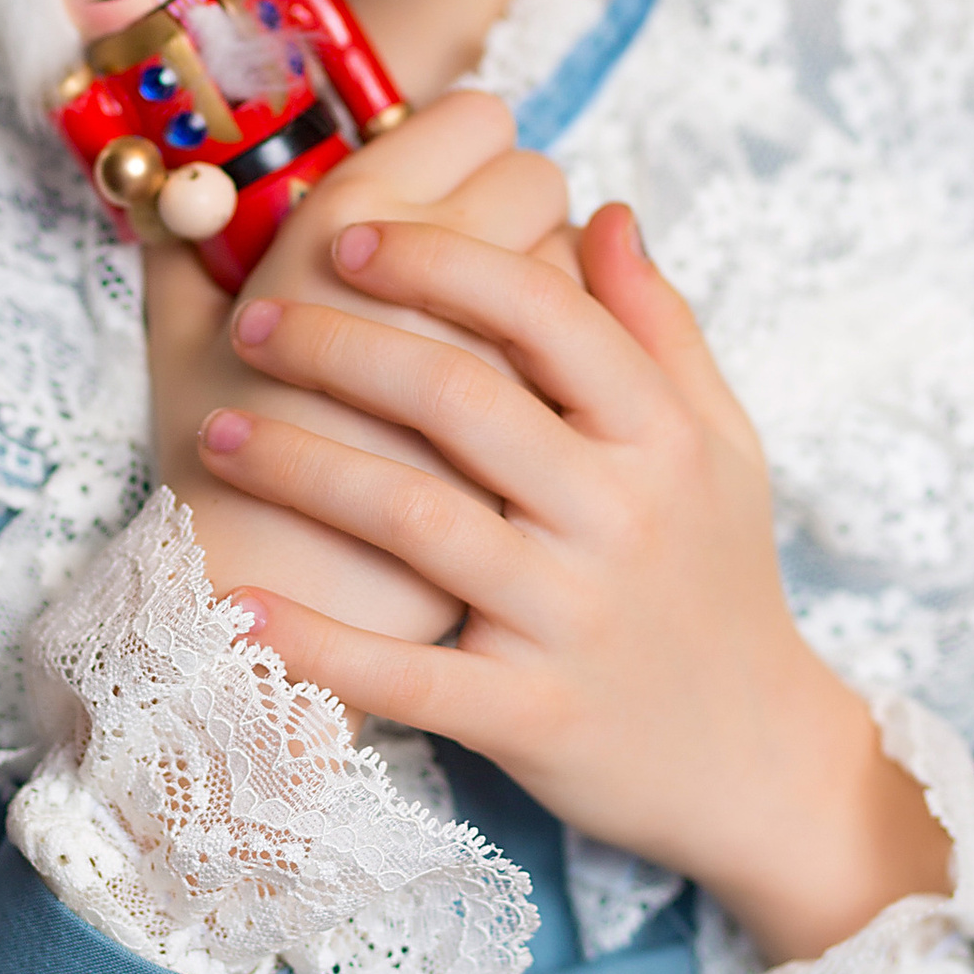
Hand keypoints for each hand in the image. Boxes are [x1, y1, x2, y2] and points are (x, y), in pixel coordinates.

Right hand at [143, 89, 574, 644]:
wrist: (267, 644)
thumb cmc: (212, 487)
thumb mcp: (180, 359)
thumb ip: (188, 255)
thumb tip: (192, 183)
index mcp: (338, 230)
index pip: (466, 124)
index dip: (473, 132)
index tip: (467, 152)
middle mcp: (431, 281)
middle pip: (534, 177)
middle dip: (529, 191)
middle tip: (505, 215)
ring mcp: (496, 364)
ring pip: (574, 264)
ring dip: (560, 266)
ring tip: (522, 281)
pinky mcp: (531, 448)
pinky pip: (588, 364)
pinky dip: (576, 354)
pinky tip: (539, 377)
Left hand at [197, 203, 952, 963]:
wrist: (757, 763)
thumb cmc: (721, 582)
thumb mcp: (722, 446)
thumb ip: (661, 328)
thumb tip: (603, 210)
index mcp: (661, 437)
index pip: (544, 313)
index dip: (439, 260)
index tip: (348, 235)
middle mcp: (619, 517)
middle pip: (461, 398)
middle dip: (340, 346)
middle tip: (255, 321)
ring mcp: (572, 618)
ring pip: (417, 520)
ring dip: (301, 467)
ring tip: (216, 433)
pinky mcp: (531, 715)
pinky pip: (408, 676)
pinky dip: (317, 645)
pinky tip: (235, 608)